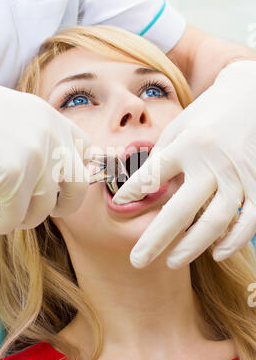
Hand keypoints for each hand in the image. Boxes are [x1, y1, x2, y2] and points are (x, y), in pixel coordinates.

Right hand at [0, 76, 89, 233]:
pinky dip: (7, 225)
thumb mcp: (15, 116)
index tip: (66, 187)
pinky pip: (18, 216)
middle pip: (78, 185)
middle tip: (51, 212)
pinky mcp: (13, 176)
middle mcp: (50, 136)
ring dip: (29, 219)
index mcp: (51, 118)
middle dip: (67, 205)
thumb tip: (51, 173)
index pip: (85, 150)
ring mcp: (35, 156)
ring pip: (46, 207)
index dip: (79, 173)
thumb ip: (38, 137)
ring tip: (13, 218)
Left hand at [113, 61, 255, 268]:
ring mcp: (238, 177)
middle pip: (181, 210)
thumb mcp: (179, 127)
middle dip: (156, 239)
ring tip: (171, 261)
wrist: (250, 97)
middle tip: (137, 260)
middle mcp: (212, 163)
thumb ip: (163, 158)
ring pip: (215, 222)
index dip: (133, 190)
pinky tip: (216, 254)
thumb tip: (142, 188)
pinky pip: (248, 221)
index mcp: (188, 145)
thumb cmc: (208, 115)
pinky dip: (233, 241)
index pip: (154, 175)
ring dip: (192, 247)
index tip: (118, 203)